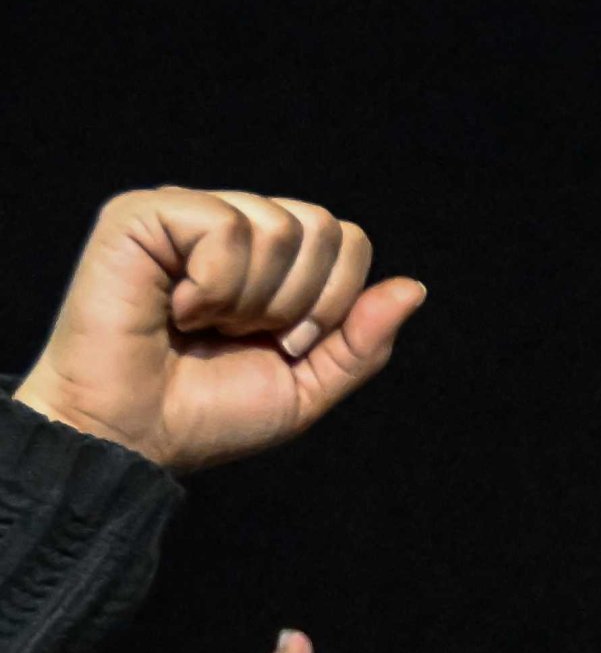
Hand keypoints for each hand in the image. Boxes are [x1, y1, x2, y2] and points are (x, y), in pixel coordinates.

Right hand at [18, 189, 423, 471]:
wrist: (133, 438)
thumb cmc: (207, 414)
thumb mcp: (307, 386)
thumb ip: (362, 341)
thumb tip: (415, 287)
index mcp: (269, 258)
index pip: (348, 239)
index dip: (334, 302)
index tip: (286, 346)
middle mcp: (228, 226)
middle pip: (323, 226)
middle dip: (300, 302)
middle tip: (243, 336)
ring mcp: (184, 214)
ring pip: (280, 225)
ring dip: (253, 299)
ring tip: (204, 324)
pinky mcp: (140, 215)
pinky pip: (225, 225)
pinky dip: (215, 285)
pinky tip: (175, 308)